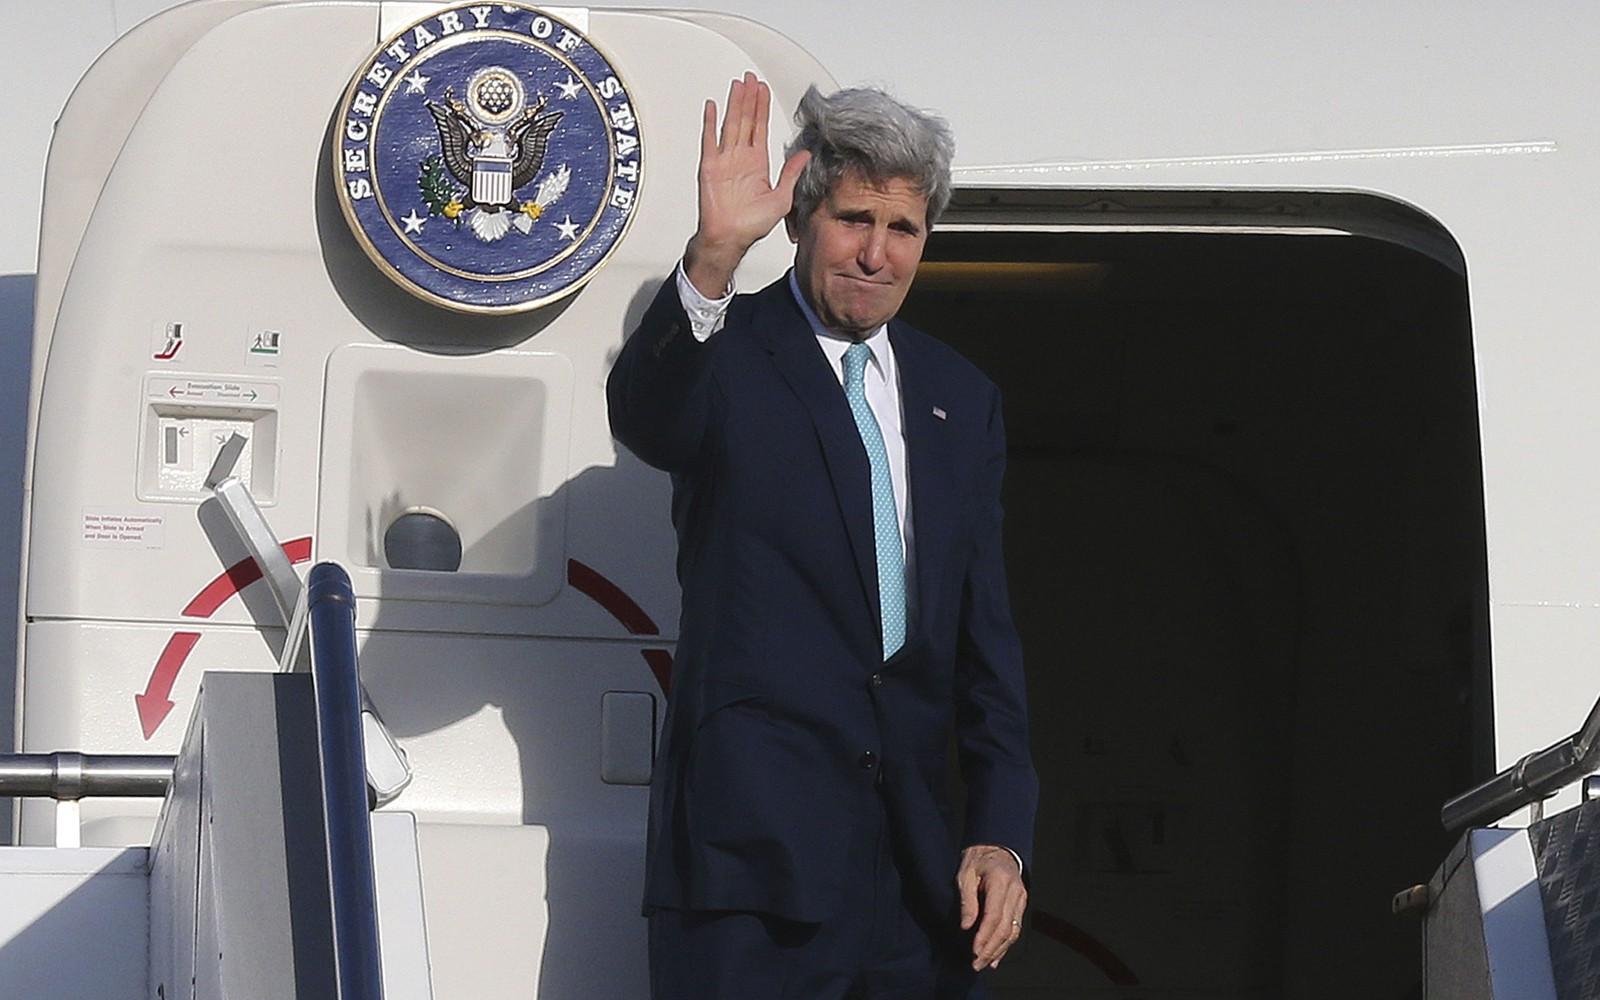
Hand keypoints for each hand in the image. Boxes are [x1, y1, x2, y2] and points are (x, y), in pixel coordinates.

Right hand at [683, 72, 810, 297]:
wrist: (729, 238)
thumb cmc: (751, 224)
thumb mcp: (782, 198)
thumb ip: (792, 174)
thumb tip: (805, 155)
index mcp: (757, 163)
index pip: (761, 128)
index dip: (762, 107)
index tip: (763, 89)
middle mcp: (741, 158)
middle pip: (746, 120)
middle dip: (749, 98)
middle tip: (750, 78)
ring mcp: (725, 160)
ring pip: (731, 124)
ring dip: (734, 104)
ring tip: (737, 84)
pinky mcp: (710, 167)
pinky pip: (709, 140)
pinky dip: (710, 123)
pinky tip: (712, 107)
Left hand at [957, 844, 1027, 970]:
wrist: (995, 848)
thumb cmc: (977, 859)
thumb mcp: (965, 874)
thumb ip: (967, 899)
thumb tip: (966, 926)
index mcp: (1000, 882)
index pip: (994, 915)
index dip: (984, 936)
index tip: (974, 950)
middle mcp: (1015, 892)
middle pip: (1005, 927)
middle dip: (991, 948)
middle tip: (976, 963)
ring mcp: (1020, 899)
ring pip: (1013, 931)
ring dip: (999, 950)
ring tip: (984, 964)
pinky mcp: (1020, 904)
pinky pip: (1015, 928)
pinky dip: (1006, 945)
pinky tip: (996, 957)